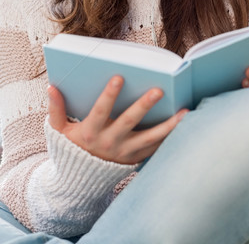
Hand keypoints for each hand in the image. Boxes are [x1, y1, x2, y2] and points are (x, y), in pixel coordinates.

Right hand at [48, 76, 188, 164]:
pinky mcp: (136, 159)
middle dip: (144, 105)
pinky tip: (184, 124)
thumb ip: (56, 110)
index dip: (109, 94)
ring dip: (168, 125)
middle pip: (129, 122)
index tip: (119, 76)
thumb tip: (51, 87)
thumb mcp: (58, 131)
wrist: (80, 183)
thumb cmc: (71, 148)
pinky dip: (170, 137)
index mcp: (90, 132)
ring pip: (150, 138)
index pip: (101, 110)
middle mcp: (109, 143)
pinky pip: (156, 148)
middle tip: (158, 89)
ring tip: (184, 111)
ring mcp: (125, 153)